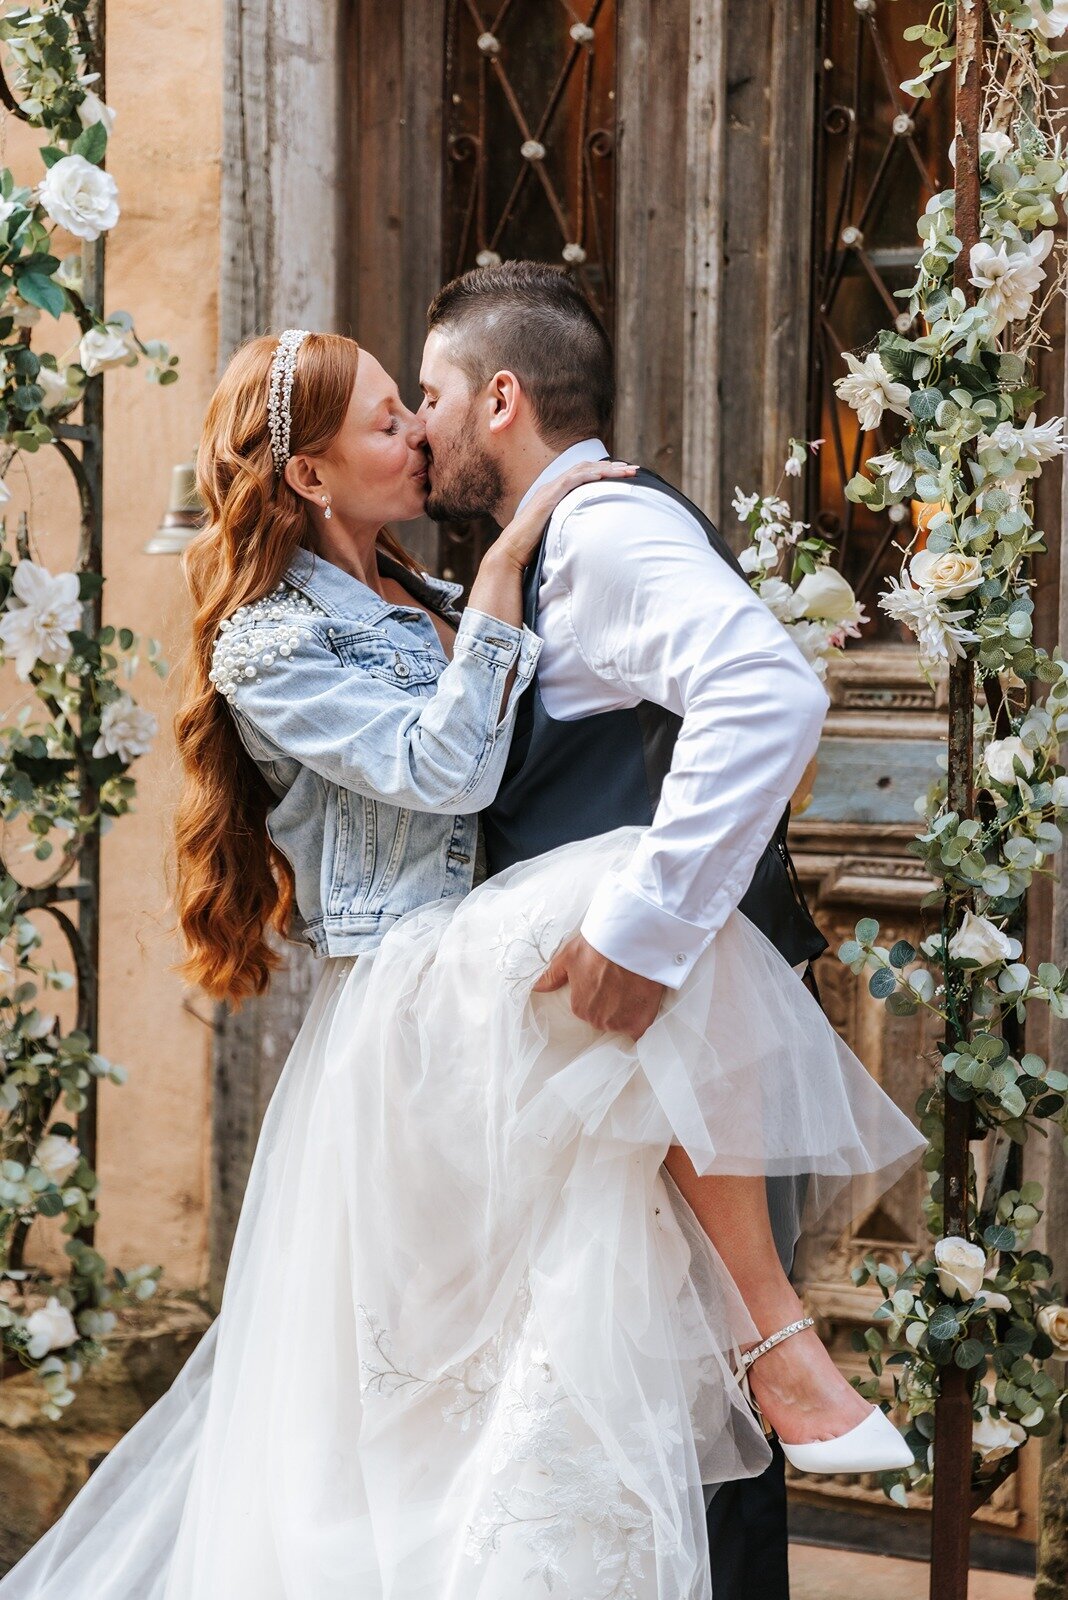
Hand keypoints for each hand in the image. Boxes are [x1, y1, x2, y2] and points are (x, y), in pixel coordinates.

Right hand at [491, 460, 637, 569]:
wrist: (511, 553)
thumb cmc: (532, 548)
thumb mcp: (557, 533)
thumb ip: (570, 527)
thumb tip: (589, 536)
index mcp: (555, 494)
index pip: (584, 476)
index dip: (605, 473)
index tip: (625, 476)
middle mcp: (553, 487)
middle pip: (587, 469)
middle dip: (612, 467)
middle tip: (633, 469)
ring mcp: (550, 490)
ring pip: (583, 470)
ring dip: (607, 468)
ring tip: (627, 470)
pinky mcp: (549, 497)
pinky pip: (572, 480)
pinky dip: (590, 474)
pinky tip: (605, 474)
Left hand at [532, 934, 665, 1039]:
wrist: (630, 942)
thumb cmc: (597, 947)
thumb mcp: (568, 957)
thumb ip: (551, 976)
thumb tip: (535, 988)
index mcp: (580, 1008)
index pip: (588, 1009)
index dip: (598, 994)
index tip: (606, 981)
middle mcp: (598, 1021)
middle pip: (605, 1018)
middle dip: (611, 1005)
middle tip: (620, 984)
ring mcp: (620, 1023)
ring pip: (622, 1023)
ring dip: (627, 1011)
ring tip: (633, 989)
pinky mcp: (640, 1022)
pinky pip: (639, 1030)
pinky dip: (640, 1019)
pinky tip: (642, 1004)